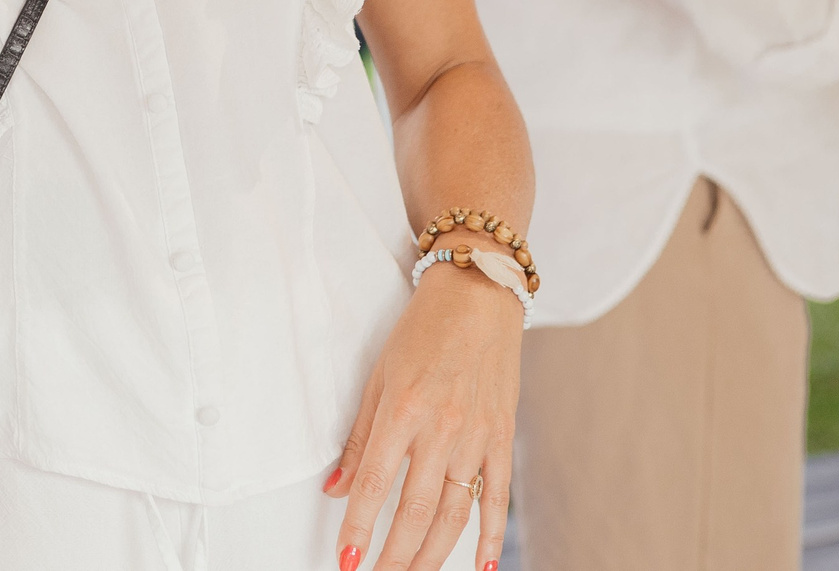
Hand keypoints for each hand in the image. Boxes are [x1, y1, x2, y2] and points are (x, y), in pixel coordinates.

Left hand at [324, 257, 521, 570]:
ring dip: (431, 555)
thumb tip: (335, 489)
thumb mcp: (378, 375)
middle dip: (394, 556)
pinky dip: (489, 535)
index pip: (376, 485)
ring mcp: (477, 437)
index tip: (346, 561)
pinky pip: (497, 496)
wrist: (478, 294)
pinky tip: (480, 566)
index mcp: (403, 410)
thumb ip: (358, 438)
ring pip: (454, 514)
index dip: (359, 529)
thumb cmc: (423, 329)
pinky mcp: (502, 437)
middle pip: (416, 512)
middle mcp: (442, 429)